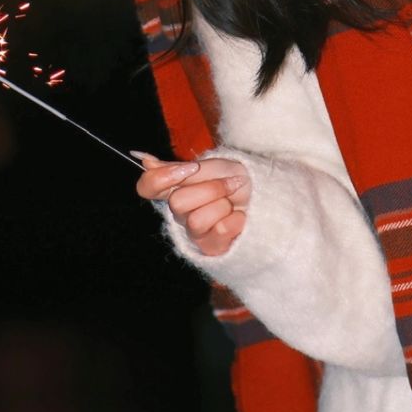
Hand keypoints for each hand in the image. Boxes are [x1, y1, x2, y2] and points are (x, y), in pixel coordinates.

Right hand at [134, 151, 251, 257]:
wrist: (266, 196)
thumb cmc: (238, 179)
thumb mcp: (213, 165)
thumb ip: (180, 168)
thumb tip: (145, 162)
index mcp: (176, 188)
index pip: (147, 186)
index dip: (161, 179)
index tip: (189, 169)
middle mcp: (180, 212)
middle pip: (177, 202)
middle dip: (211, 189)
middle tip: (231, 184)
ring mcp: (195, 232)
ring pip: (197, 221)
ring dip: (223, 205)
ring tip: (234, 203)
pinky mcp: (212, 249)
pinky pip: (217, 234)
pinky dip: (234, 220)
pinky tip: (240, 218)